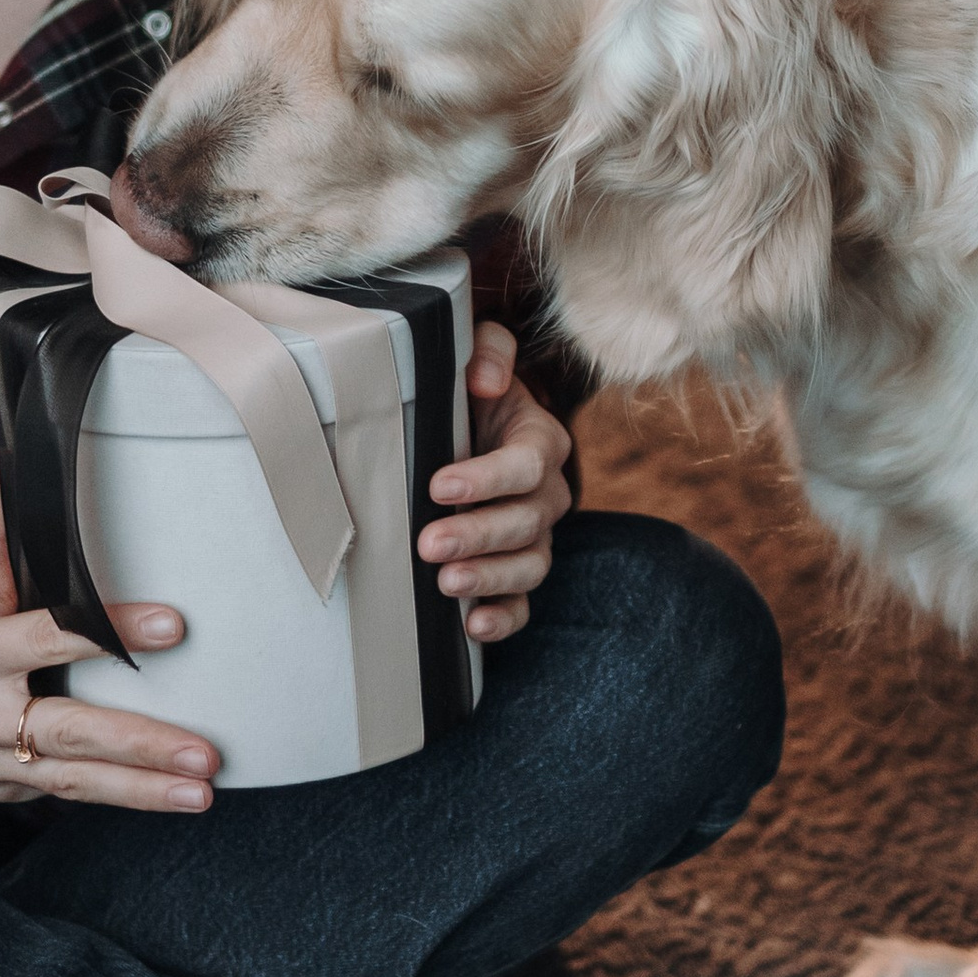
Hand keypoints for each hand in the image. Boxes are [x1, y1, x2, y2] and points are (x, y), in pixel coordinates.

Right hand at [0, 462, 220, 812]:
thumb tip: (9, 454)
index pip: (49, 636)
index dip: (111, 631)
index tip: (174, 628)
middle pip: (67, 732)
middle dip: (140, 745)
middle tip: (203, 754)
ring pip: (71, 780)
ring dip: (140, 791)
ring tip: (199, 792)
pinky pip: (61, 793)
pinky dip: (113, 797)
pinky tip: (164, 796)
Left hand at [417, 320, 572, 645]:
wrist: (479, 429)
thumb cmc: (472, 394)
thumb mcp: (481, 356)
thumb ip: (488, 351)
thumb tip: (486, 380)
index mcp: (540, 441)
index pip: (526, 463)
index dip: (487, 477)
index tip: (439, 484)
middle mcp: (547, 492)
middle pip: (526, 521)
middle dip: (478, 534)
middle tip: (430, 543)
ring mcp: (537, 536)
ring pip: (530, 565)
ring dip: (490, 578)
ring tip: (447, 583)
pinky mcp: (520, 568)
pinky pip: (525, 602)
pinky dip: (504, 618)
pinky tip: (473, 626)